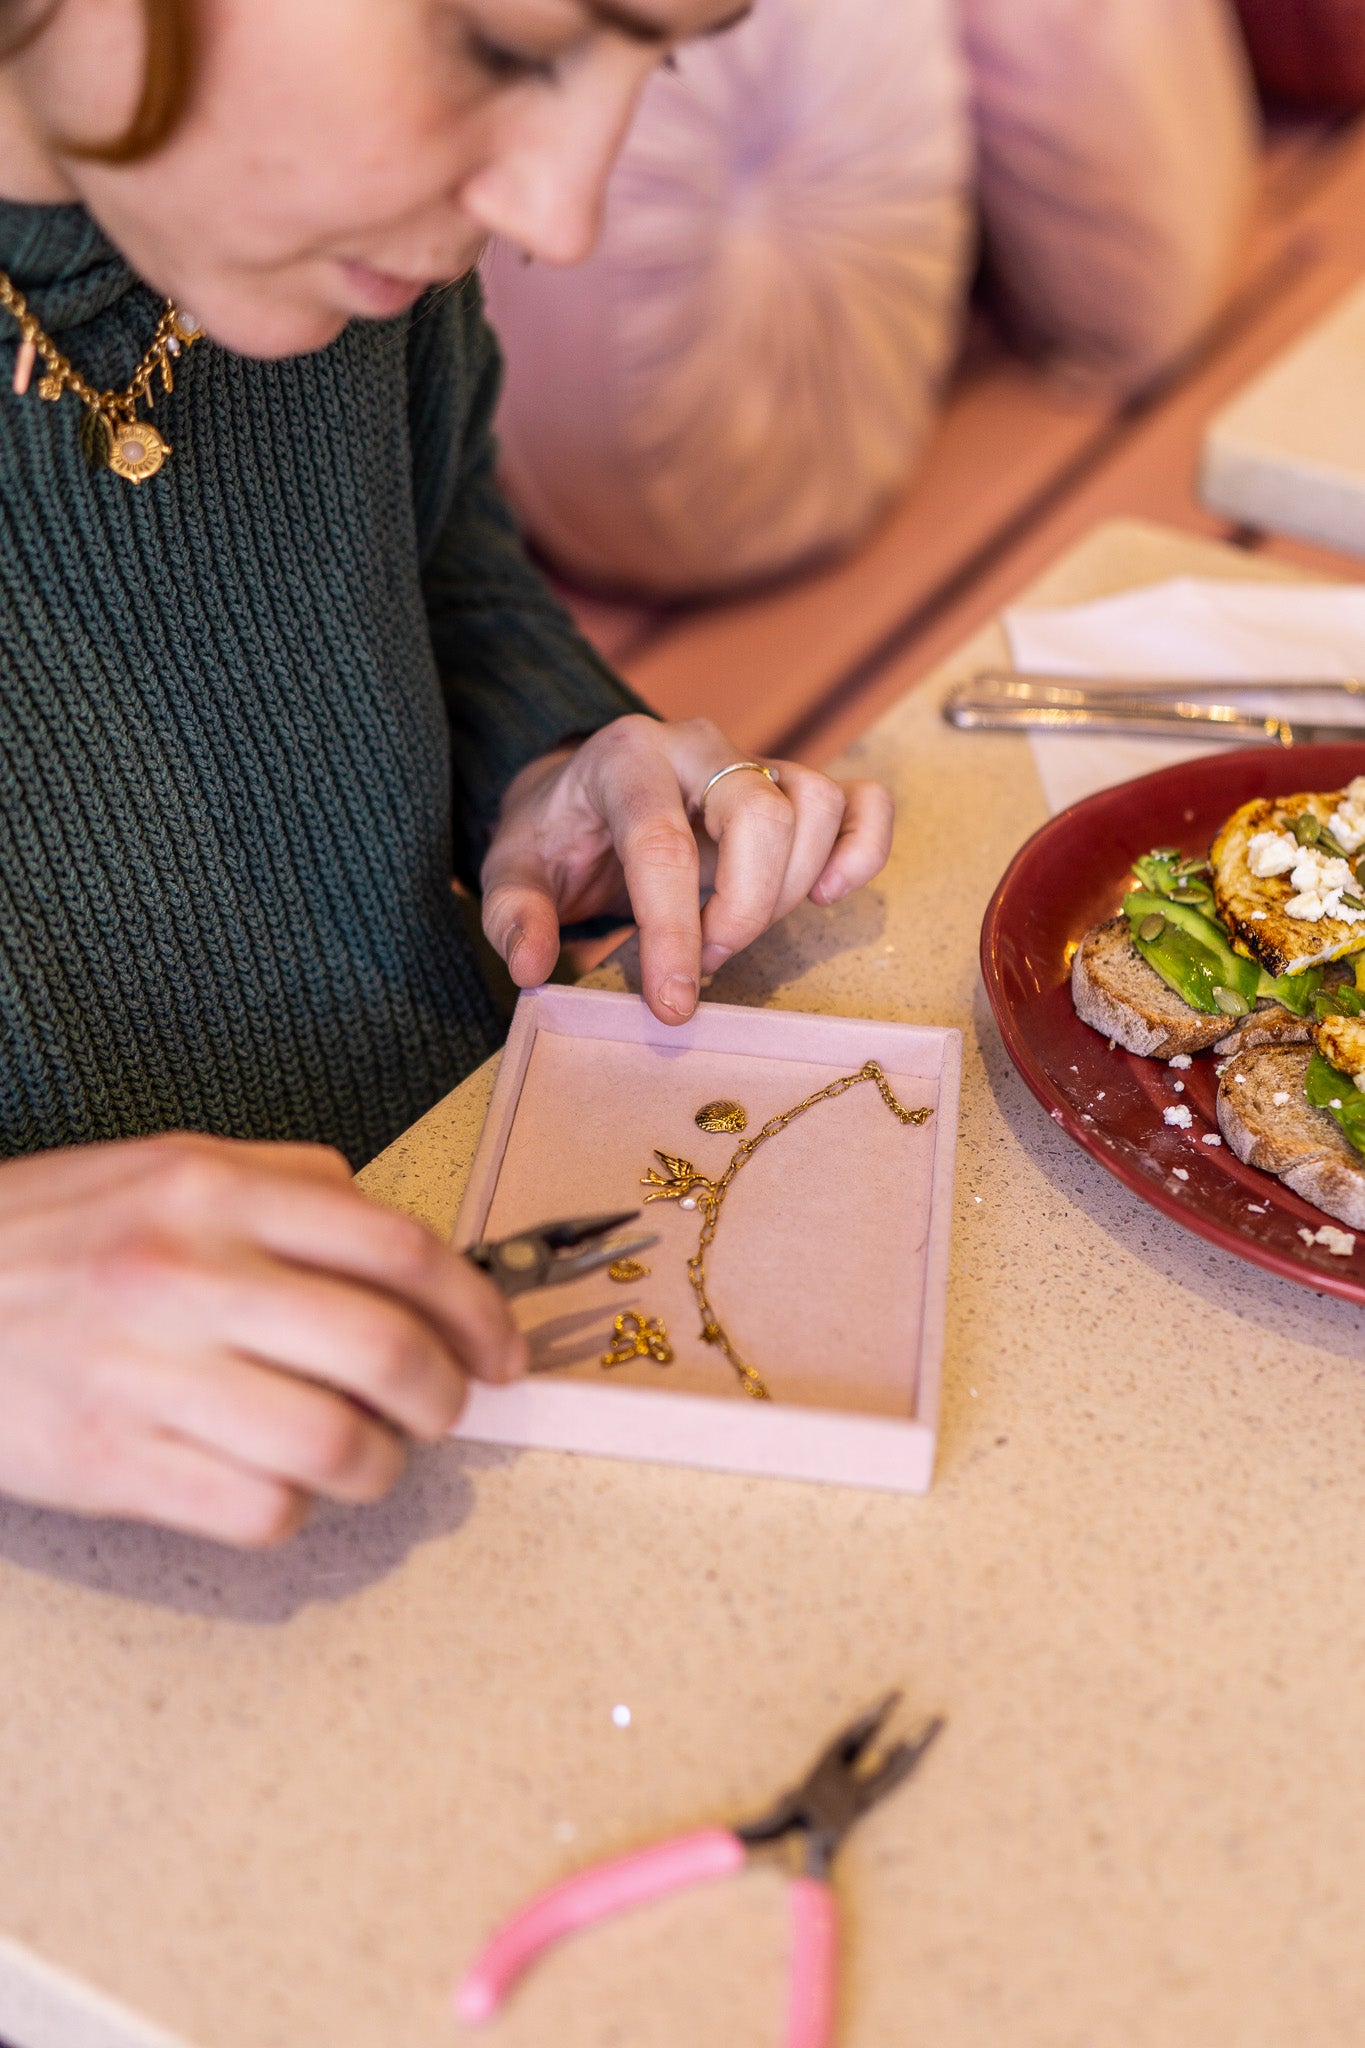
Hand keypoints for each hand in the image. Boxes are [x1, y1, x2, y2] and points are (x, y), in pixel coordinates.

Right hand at [0, 1134, 524, 1545]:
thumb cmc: (46, 1235)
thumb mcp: (164, 1165)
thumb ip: (286, 1182)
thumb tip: (399, 1229)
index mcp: (214, 1191)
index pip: (401, 1250)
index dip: (479, 1308)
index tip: (503, 1349)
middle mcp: (190, 1274)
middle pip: (387, 1351)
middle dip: (447, 1395)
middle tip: (444, 1408)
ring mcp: (149, 1373)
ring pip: (337, 1444)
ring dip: (382, 1464)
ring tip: (367, 1453)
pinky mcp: (112, 1465)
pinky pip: (261, 1510)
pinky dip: (298, 1509)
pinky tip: (281, 1482)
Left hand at [480, 716, 894, 1022]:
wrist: (583, 796)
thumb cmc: (556, 838)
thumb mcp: (512, 871)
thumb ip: (514, 915)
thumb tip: (534, 968)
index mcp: (623, 758)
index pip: (662, 844)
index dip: (673, 933)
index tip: (673, 1005)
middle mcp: (695, 745)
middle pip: (760, 816)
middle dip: (740, 911)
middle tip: (702, 965)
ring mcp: (752, 760)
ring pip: (814, 805)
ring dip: (789, 891)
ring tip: (734, 935)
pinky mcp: (790, 786)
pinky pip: (859, 801)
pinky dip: (863, 847)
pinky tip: (828, 895)